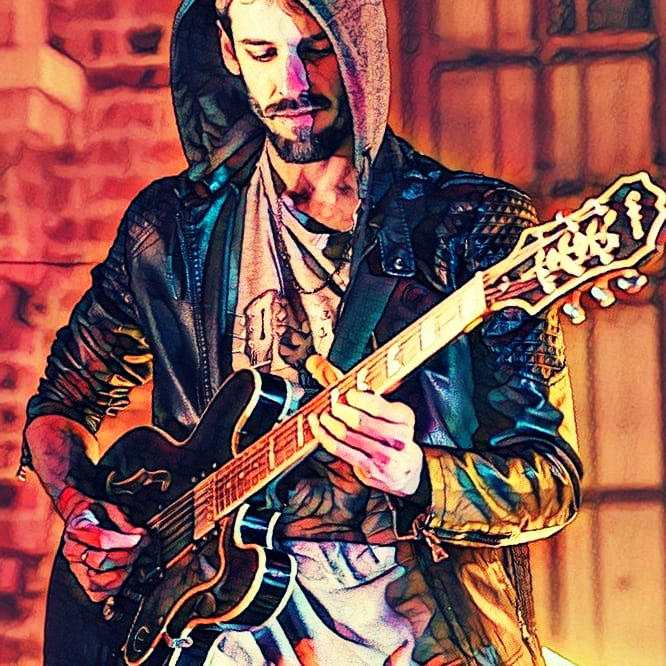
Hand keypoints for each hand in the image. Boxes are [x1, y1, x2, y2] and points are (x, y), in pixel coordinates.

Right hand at [58, 488, 146, 602]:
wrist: (81, 517)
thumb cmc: (97, 514)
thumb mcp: (112, 509)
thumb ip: (126, 523)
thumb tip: (140, 536)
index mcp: (79, 528)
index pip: (103, 540)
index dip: (126, 541)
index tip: (140, 538)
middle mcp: (73, 550)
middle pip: (101, 561)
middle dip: (126, 555)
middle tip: (137, 548)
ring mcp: (76, 567)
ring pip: (97, 581)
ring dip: (121, 572)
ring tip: (130, 561)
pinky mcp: (82, 581)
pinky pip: (97, 595)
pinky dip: (113, 588)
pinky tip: (122, 573)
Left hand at [308, 389, 423, 495]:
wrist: (404, 468)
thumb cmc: (392, 434)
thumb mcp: (390, 412)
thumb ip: (367, 394)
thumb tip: (339, 372)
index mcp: (404, 418)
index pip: (376, 406)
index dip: (357, 398)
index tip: (347, 393)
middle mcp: (398, 438)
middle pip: (359, 421)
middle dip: (339, 409)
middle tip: (331, 403)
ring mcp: (384, 456)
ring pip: (346, 435)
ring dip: (329, 422)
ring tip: (323, 414)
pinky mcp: (369, 469)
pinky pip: (340, 450)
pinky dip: (324, 436)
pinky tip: (318, 428)